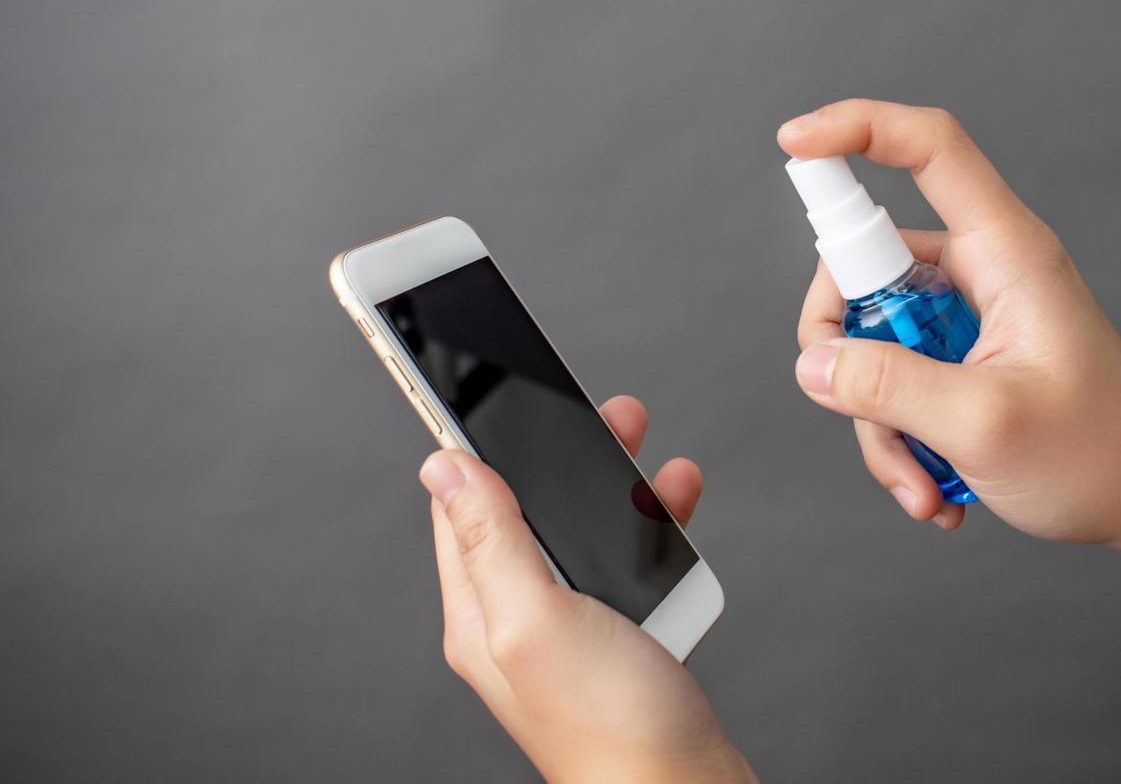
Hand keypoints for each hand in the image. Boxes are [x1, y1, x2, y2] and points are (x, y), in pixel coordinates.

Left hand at [418, 395, 752, 783]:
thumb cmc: (611, 728)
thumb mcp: (536, 618)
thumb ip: (493, 539)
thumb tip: (445, 467)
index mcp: (480, 613)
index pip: (461, 509)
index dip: (476, 447)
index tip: (488, 393)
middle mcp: (519, 618)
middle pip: (529, 510)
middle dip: (564, 454)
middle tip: (602, 414)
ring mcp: (571, 628)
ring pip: (584, 530)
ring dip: (617, 485)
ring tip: (648, 450)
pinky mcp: (621, 636)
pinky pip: (628, 561)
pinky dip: (652, 528)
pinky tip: (674, 510)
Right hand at [782, 99, 1120, 551]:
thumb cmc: (1102, 456)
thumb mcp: (983, 424)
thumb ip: (889, 387)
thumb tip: (815, 362)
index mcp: (1007, 252)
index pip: (928, 147)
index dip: (855, 127)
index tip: (793, 143)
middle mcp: (985, 270)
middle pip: (869, 261)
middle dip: (847, 347)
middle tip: (858, 407)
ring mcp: (971, 315)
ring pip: (874, 336)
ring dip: (878, 419)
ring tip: (922, 482)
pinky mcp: (963, 358)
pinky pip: (897, 380)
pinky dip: (900, 437)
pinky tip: (934, 487)